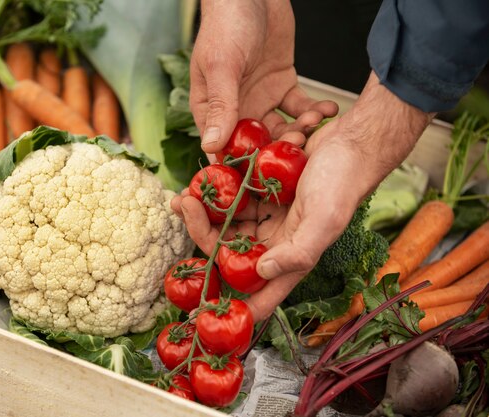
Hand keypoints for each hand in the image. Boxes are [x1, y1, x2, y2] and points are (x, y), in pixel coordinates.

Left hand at [174, 72, 432, 321]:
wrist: (351, 140)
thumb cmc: (343, 182)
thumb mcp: (324, 219)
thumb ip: (298, 252)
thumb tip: (262, 273)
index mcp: (290, 257)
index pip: (257, 291)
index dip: (232, 304)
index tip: (200, 312)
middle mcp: (274, 240)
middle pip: (228, 249)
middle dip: (201, 233)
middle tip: (184, 207)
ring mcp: (265, 215)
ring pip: (224, 221)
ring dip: (201, 211)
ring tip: (183, 195)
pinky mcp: (261, 191)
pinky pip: (230, 197)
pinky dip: (214, 190)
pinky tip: (198, 180)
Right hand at [190, 0, 337, 153]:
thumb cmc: (227, 25)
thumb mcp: (222, 66)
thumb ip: (219, 105)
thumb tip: (212, 145)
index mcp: (211, 110)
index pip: (223, 147)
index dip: (241, 164)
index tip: (262, 175)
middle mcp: (236, 109)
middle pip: (256, 144)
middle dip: (278, 148)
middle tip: (298, 142)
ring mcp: (260, 100)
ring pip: (281, 129)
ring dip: (299, 130)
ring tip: (315, 120)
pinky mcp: (282, 87)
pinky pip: (299, 108)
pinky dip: (314, 111)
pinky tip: (328, 109)